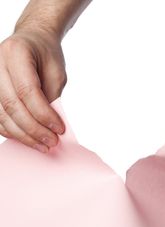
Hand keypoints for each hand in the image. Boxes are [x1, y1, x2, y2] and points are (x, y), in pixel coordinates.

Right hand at [0, 29, 66, 152]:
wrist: (31, 42)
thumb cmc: (46, 56)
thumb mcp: (56, 73)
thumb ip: (51, 98)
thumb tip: (49, 128)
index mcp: (16, 52)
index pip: (27, 90)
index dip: (43, 114)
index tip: (59, 129)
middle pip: (12, 105)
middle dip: (34, 129)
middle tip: (51, 142)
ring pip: (2, 115)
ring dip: (23, 135)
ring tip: (43, 145)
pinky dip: (12, 132)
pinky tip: (28, 140)